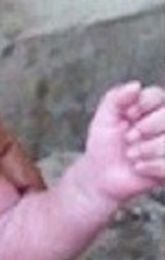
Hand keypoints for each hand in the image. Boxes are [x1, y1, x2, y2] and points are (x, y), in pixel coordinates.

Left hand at [82, 82, 164, 203]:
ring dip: (147, 149)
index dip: (142, 104)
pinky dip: (152, 166)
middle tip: (128, 138)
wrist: (100, 174)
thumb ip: (116, 97)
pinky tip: (139, 167)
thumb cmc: (104, 142)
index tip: (126, 115)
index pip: (158, 95)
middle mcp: (163, 124)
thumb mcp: (104, 118)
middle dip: (146, 127)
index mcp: (149, 108)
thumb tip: (136, 85)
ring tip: (131, 155)